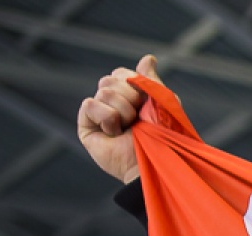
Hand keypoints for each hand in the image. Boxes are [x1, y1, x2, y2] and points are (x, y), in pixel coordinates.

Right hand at [77, 54, 159, 183]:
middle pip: (110, 79)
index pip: (121, 72)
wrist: (157, 162)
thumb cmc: (165, 137)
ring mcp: (99, 116)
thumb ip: (152, 80)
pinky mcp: (87, 127)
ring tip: (130, 129)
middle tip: (139, 118)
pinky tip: (115, 134)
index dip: (134, 82)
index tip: (147, 101)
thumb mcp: (164, 103)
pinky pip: (90, 104)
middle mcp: (113, 104)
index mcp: (130, 96)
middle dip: (130, 96)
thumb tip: (148, 58)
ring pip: (103, 91)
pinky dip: (107, 117)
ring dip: (123, 110)